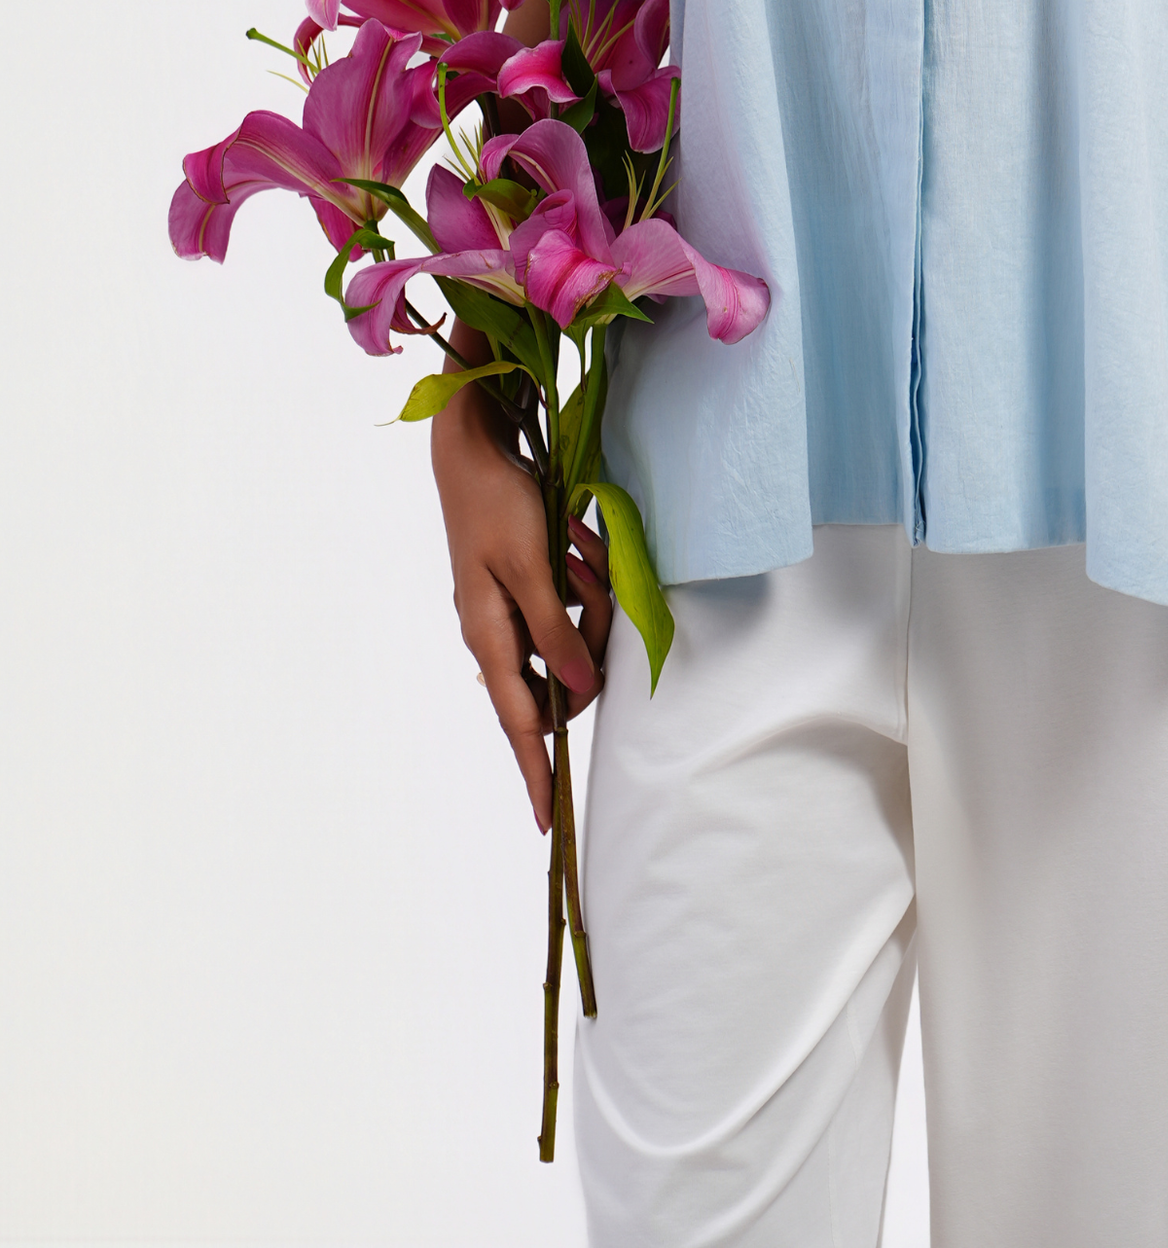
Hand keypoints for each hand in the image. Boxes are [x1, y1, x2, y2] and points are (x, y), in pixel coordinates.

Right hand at [429, 382, 614, 830]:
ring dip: (587, 599)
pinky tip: (574, 540)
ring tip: (580, 548)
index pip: (518, 723)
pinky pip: (564, 603)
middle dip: (589, 639)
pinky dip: (579, 579)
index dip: (535, 771)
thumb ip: (556, 630)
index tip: (549, 821)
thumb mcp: (532, 567)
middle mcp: (496, 634)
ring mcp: (507, 610)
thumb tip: (578, 691)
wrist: (471, 450)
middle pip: (557, 675)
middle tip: (592, 578)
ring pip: (568, 636)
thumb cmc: (497, 504)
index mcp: (490, 638)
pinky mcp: (521, 585)